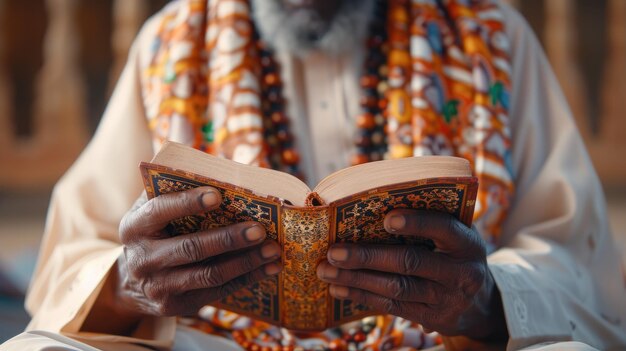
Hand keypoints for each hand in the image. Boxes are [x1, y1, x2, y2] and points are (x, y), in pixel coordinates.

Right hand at [114, 186, 281, 317]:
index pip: (160, 211)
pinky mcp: (176, 305)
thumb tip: (205, 154)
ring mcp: (159, 286)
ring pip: (208, 274)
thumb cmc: (154, 231)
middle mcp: (143, 259)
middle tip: (259, 230)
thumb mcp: (151, 207)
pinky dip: (247, 278)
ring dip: (245, 262)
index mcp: (135, 227)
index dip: (187, 202)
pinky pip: (217, 291)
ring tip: (273, 249)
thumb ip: (172, 183)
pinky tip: (269, 267)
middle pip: (190, 248)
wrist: (130, 282)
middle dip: (229, 239)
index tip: (218, 195)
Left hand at [316, 209, 507, 339]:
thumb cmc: (455, 257)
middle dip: (367, 256)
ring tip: (326, 270)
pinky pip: (392, 306)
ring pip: (396, 287)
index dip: (417, 223)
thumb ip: (430, 220)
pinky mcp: (431, 318)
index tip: (386, 218)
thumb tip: (374, 203)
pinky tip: (339, 287)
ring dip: (357, 278)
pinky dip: (363, 295)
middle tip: (334, 251)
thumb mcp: (456, 238)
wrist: (481, 306)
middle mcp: (461, 272)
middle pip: (410, 262)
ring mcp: (446, 298)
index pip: (444, 228)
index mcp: (467, 243)